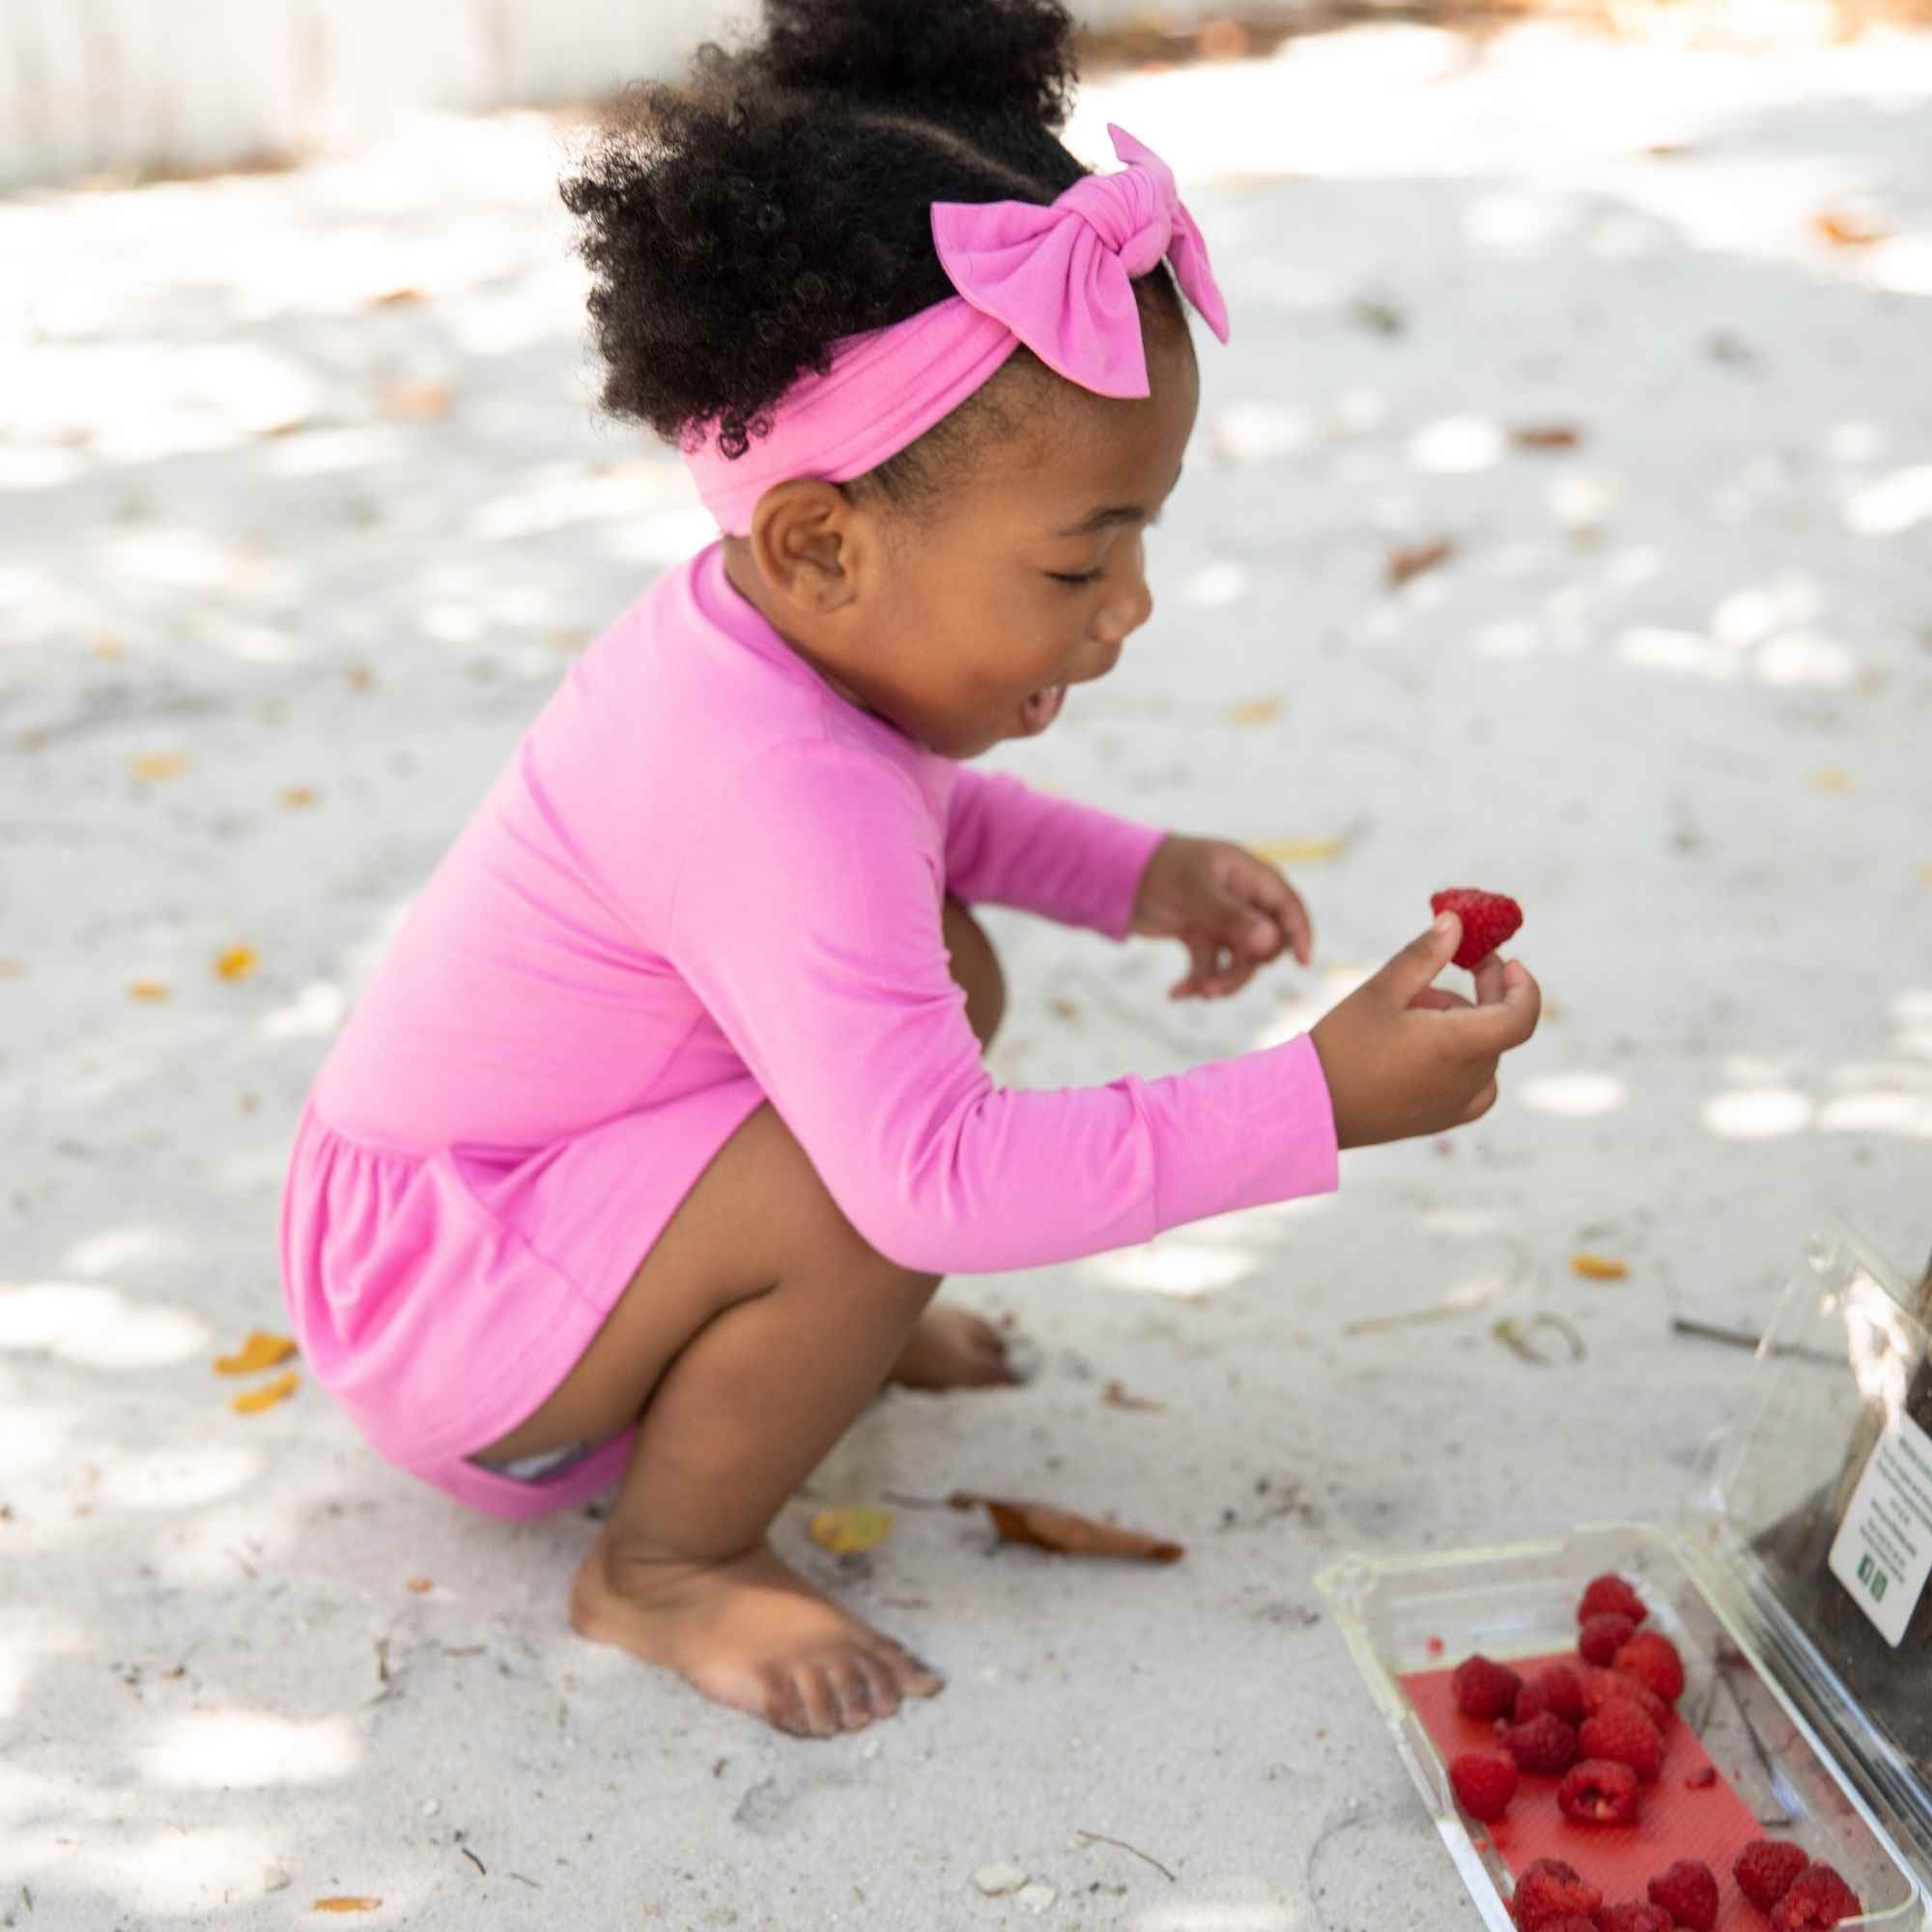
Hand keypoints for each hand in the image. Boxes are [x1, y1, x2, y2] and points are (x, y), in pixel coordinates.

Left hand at [1129, 835, 1312, 998]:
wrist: (1113, 875)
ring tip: (1196, 992)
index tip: (1304, 963)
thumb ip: (1231, 916)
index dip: (1300, 933)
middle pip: (1265, 943)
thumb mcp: (1194, 890)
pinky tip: (1176, 992)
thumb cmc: (1157, 868)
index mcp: (1248, 876)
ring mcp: (1220, 919)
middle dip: (1245, 968)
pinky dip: (1196, 981)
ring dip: (1221, 980)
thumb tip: (1270, 941)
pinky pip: (1210, 966)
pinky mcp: (1200, 935)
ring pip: (1239, 960)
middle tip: (1214, 986)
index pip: (1287, 905)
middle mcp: (1240, 898)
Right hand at [1309, 913, 1540, 1147]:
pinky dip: (1464, 1060)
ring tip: (1411, 1012)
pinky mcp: (1443, 1119)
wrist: (1310, 1107)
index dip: (1523, 985)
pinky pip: (1475, 1085)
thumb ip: (1424, 955)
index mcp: (1458, 1044)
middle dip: (1483, 991)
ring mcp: (1457, 1104)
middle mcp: (1467, 1079)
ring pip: (1482, 1052)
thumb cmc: (1342, 1046)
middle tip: (1457, 963)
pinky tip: (1429, 1049)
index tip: (1506, 961)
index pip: (1521, 1015)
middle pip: (1497, 1026)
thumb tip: (1456, 923)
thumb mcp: (1381, 990)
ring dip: (1463, 1024)